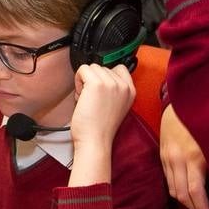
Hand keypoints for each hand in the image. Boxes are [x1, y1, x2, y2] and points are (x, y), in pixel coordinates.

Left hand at [68, 64, 135, 186]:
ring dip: (85, 81)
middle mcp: (123, 85)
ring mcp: (111, 83)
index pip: (119, 68)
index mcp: (131, 91)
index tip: (99, 89)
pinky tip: (81, 96)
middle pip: (103, 67)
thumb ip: (114, 90)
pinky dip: (77, 80)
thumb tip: (100, 76)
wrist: (95, 141)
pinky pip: (82, 69)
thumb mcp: (117, 106)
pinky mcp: (97, 83)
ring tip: (87, 99)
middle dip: (94, 81)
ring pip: (92, 67)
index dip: (105, 77)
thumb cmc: (100, 129)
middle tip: (92, 99)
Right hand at [159, 105, 208, 208]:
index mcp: (193, 156)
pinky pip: (168, 179)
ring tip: (199, 208)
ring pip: (172, 189)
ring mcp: (167, 156)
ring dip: (185, 201)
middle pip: (181, 195)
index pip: (194, 192)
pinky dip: (177, 189)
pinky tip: (187, 192)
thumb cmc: (205, 117)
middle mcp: (176, 159)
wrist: (181, 97)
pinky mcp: (162, 154)